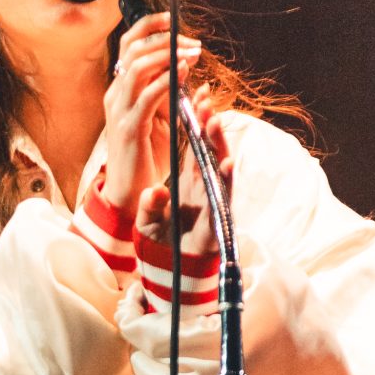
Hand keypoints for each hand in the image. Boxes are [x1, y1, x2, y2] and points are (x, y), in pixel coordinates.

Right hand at [102, 12, 200, 216]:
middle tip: (193, 44)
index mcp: (121, 89)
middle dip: (165, 39)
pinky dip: (167, 81)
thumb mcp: (160, 116)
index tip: (174, 20)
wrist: (131, 193)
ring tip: (192, 55)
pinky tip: (184, 74)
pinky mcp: (130, 129)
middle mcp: (115, 95)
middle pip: (132, 49)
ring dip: (168, 56)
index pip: (128, 44)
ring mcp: (120, 111)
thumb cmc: (147, 156)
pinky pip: (147, 96)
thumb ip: (169, 90)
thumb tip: (187, 65)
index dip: (149, 26)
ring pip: (138, 67)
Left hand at [134, 84, 228, 256]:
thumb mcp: (146, 222)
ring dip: (219, 146)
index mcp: (187, 184)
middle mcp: (202, 190)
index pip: (193, 149)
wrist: (171, 275)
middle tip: (205, 101)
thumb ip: (149, 206)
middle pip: (208, 153)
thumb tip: (154, 191)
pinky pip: (222, 199)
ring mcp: (211, 204)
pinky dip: (226, 181)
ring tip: (215, 122)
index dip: (194, 126)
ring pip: (219, 170)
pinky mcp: (217, 223)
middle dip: (208, 128)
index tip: (195, 100)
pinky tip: (228, 163)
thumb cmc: (162, 245)